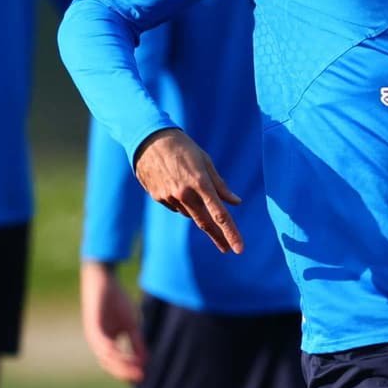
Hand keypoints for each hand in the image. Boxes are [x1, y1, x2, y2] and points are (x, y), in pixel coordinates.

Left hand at [80, 260, 146, 382]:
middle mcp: (99, 342)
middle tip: (140, 376)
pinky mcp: (92, 325)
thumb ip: (137, 342)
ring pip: (105, 356)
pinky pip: (100, 342)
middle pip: (110, 365)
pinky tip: (120, 353)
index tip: (143, 375)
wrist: (103, 279)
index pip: (117, 364)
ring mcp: (95, 335)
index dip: (129, 371)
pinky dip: (110, 349)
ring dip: (120, 364)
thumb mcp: (131, 324)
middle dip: (125, 372)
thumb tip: (145, 360)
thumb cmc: (116, 300)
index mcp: (108, 342)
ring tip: (134, 367)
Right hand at [134, 128, 242, 255]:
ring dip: (197, 211)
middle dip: (218, 237)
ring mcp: (169, 197)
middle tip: (227, 249)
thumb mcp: (205, 161)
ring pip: (190, 213)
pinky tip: (177, 187)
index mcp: (200, 183)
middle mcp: (184, 193)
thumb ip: (220, 185)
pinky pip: (176, 207)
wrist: (148, 138)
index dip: (231, 233)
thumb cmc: (182, 147)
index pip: (220, 214)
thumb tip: (236, 202)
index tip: (239, 248)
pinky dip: (182, 203)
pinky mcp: (158, 197)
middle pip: (205, 223)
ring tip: (190, 187)